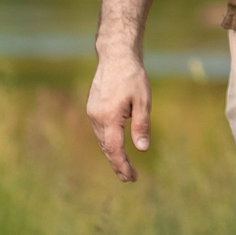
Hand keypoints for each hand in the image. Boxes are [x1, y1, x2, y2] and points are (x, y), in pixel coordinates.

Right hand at [86, 47, 151, 182]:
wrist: (115, 56)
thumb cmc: (133, 76)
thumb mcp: (143, 101)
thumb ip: (141, 125)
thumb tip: (142, 149)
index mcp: (109, 117)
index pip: (115, 149)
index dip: (123, 166)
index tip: (132, 178)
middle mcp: (96, 117)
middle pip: (107, 148)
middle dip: (117, 165)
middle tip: (130, 178)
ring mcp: (92, 112)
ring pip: (102, 141)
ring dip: (112, 155)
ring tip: (124, 168)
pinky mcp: (92, 108)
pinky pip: (100, 131)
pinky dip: (108, 143)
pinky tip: (116, 148)